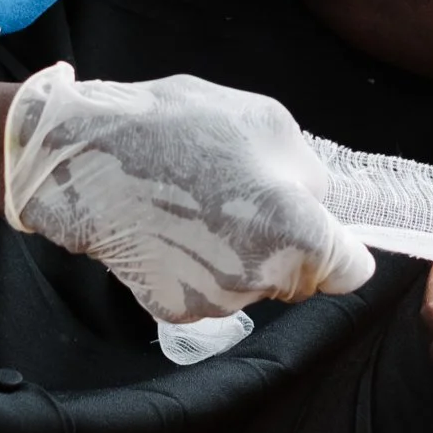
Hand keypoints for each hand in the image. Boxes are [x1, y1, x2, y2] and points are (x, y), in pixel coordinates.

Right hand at [2, 62, 374, 321]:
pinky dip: (196, 262)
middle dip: (282, 240)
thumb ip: (305, 171)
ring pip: (250, 280)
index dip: (339, 246)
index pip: (350, 270)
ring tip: (197, 200)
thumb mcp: (266, 122)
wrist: (82, 162)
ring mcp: (216, 302)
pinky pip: (206, 286)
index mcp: (298, 234)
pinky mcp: (173, 310)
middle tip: (242, 194)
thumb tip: (317, 203)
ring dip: (237, 249)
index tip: (320, 226)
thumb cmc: (180, 128)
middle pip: (298, 274)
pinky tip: (170, 223)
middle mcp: (262, 282)